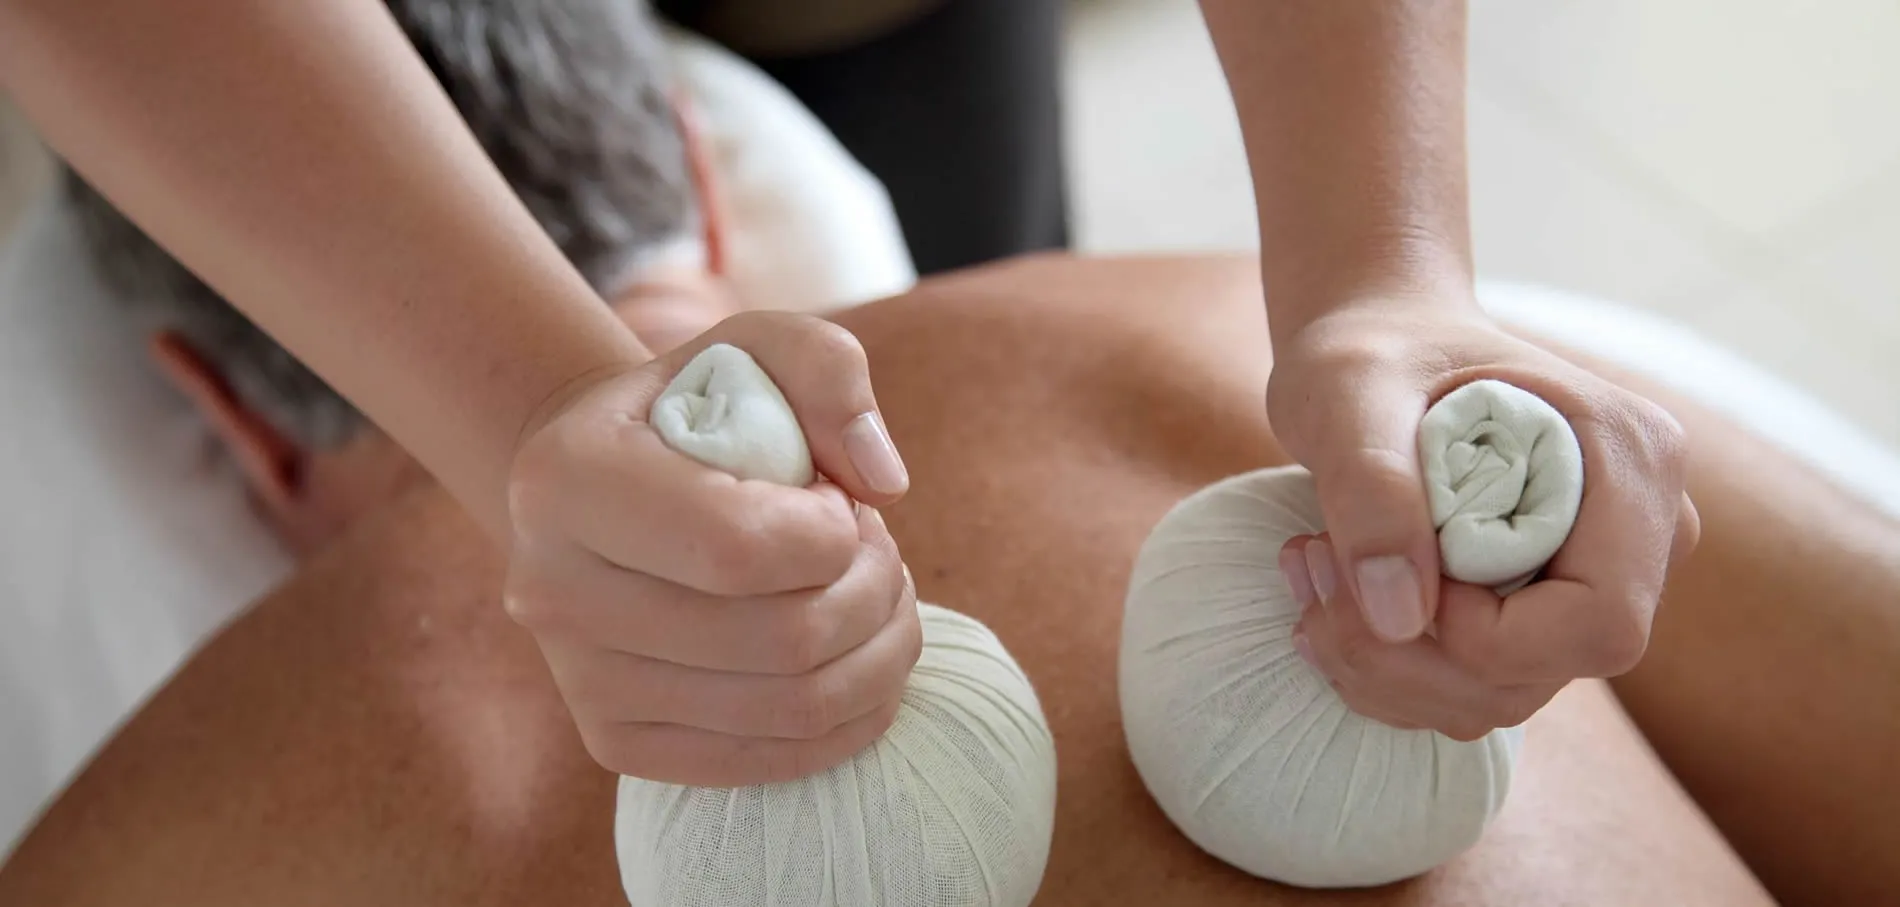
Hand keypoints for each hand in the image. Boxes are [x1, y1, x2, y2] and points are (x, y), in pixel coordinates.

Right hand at [503, 311, 920, 784]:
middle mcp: (551, 589)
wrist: (600, 488)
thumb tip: (884, 482)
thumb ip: (831, 372)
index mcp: (567, 479)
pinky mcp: (614, 742)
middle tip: (876, 551)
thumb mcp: (758, 346)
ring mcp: (579, 680)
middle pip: (781, 639)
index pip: (737, 547)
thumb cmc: (693, 409)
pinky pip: (769, 761)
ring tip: (876, 597)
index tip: (835, 500)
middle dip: (872, 591)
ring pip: (792, 707)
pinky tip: (860, 659)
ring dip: (879, 654)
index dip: (831, 533)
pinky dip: (852, 718)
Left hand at [1266, 295, 1699, 739]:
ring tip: (1310, 563)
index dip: (1486, 634)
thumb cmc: (1370, 351)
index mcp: (1631, 461)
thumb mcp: (1346, 391)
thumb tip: (1401, 615)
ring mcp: (1595, 581)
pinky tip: (1332, 593)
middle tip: (1311, 560)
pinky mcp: (1542, 614)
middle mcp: (1640, 533)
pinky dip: (1384, 666)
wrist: (1375, 350)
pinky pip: (1471, 690)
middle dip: (1406, 652)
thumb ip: (1372, 485)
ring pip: (1498, 696)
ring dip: (1379, 662)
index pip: (1599, 621)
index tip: (1391, 570)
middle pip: (1543, 672)